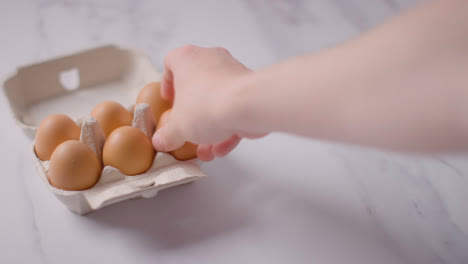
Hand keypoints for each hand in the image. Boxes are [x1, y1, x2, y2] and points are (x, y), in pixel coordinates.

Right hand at [152, 45, 264, 160]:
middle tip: (187, 129)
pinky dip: (227, 129)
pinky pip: (234, 110)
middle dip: (191, 114)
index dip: (167, 83)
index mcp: (188, 59)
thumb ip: (167, 135)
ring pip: (216, 101)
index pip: (171, 62)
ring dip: (210, 128)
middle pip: (196, 86)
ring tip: (204, 150)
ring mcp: (233, 73)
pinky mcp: (249, 90)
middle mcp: (211, 60)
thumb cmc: (207, 104)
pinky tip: (219, 150)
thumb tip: (161, 141)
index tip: (169, 101)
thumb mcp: (178, 127)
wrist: (248, 106)